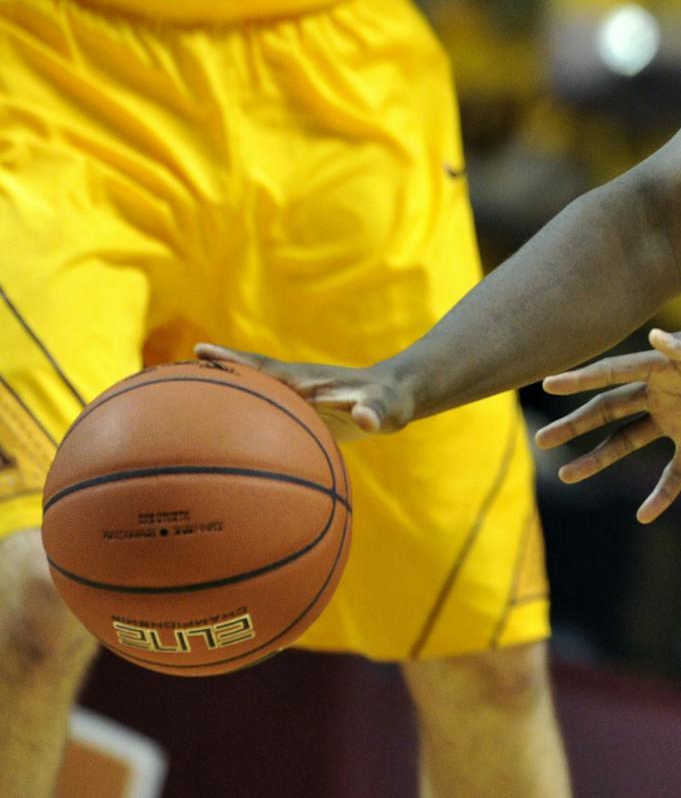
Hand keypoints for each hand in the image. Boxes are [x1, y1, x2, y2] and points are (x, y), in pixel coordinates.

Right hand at [194, 342, 417, 438]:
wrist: (396, 400)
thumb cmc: (391, 403)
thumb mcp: (388, 409)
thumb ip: (377, 412)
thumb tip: (367, 419)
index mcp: (305, 381)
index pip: (262, 368)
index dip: (233, 359)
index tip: (199, 350)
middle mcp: (293, 387)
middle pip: (244, 378)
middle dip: (211, 373)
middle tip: (166, 372)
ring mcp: (292, 401)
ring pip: (249, 398)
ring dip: (218, 398)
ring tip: (174, 405)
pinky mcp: (296, 418)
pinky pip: (259, 419)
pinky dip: (237, 425)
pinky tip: (216, 447)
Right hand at [536, 326, 680, 521]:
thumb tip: (656, 339)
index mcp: (662, 367)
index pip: (613, 374)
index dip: (581, 380)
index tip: (547, 384)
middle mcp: (662, 393)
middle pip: (609, 411)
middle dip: (576, 424)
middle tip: (542, 441)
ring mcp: (678, 419)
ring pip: (628, 443)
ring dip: (600, 458)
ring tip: (569, 476)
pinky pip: (674, 473)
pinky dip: (661, 494)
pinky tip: (644, 515)